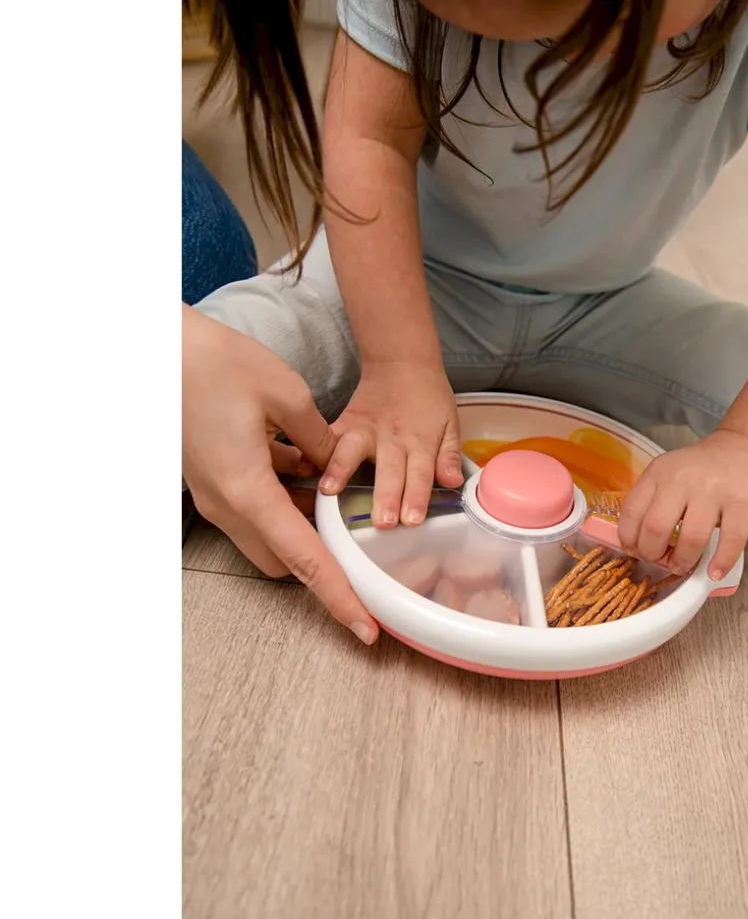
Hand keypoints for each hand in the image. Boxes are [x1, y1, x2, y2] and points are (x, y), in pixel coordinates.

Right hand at [182, 307, 377, 644]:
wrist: (156, 347)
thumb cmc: (216, 363)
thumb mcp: (287, 395)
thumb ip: (321, 440)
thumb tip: (335, 468)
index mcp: (248, 492)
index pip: (305, 560)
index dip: (339, 596)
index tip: (365, 628)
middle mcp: (227, 505)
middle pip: (284, 558)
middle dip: (322, 562)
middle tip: (362, 550)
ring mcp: (214, 495)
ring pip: (269, 532)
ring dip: (302, 523)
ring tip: (337, 498)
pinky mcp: (211, 479)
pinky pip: (255, 504)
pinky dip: (283, 497)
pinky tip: (305, 463)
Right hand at [318, 361, 462, 526]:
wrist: (402, 362)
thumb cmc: (428, 397)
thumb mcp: (449, 423)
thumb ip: (449, 455)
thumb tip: (452, 481)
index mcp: (420, 443)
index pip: (420, 474)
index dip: (417, 497)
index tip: (413, 519)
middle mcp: (392, 439)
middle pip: (389, 471)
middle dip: (386, 496)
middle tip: (383, 521)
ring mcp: (365, 430)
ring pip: (352, 451)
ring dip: (340, 470)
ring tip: (330, 490)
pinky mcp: (345, 422)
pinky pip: (327, 437)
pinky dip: (314, 450)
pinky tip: (302, 465)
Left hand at [617, 429, 747, 580]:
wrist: (745, 447)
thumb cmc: (703, 469)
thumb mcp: (670, 473)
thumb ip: (652, 500)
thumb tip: (636, 544)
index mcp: (659, 472)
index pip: (632, 510)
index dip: (629, 538)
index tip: (635, 550)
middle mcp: (682, 479)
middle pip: (656, 527)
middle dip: (653, 554)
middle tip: (660, 560)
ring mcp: (713, 490)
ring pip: (691, 538)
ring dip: (683, 561)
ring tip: (682, 566)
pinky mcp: (742, 502)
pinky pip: (731, 540)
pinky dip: (721, 562)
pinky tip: (714, 572)